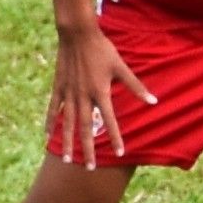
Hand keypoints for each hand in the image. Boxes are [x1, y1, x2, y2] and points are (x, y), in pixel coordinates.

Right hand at [47, 26, 152, 164]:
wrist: (78, 34)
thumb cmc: (103, 50)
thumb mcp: (122, 67)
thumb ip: (136, 86)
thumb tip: (154, 101)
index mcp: (100, 92)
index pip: (110, 120)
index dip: (116, 137)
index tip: (120, 153)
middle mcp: (83, 96)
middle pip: (85, 128)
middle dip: (88, 149)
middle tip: (90, 168)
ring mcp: (69, 92)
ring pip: (67, 123)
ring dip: (68, 142)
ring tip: (67, 159)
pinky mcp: (58, 87)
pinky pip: (54, 109)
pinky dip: (51, 123)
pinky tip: (48, 136)